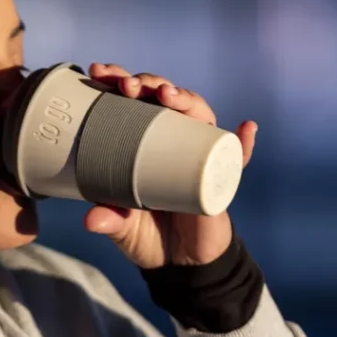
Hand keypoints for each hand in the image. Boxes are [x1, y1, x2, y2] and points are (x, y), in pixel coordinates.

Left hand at [83, 63, 256, 269]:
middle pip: (165, 99)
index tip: (99, 73)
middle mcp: (172, 141)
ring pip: (199, 116)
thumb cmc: (146, 235)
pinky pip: (237, 158)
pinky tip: (245, 129)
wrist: (180, 264)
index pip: (132, 102)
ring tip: (169, 95)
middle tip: (127, 85)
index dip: (118, 81)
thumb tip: (91, 219)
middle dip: (147, 83)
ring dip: (186, 99)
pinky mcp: (221, 177)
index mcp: (142, 143)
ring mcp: (199, 155)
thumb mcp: (122, 228)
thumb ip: (108, 221)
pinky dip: (244, 143)